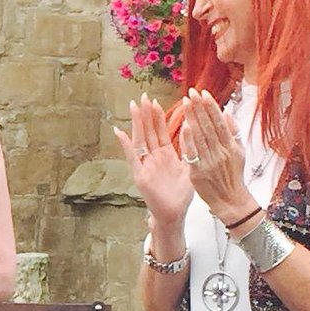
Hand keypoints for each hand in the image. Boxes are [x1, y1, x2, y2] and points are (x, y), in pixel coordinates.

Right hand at [115, 93, 192, 227]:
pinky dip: (125, 145)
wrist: (174, 214)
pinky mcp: (140, 175)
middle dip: (145, 114)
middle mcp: (153, 157)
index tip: (155, 101)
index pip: (160, 131)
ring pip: (140, 139)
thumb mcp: (188, 168)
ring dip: (136, 123)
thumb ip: (187, 150)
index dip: (157, 116)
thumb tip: (190, 129)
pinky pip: (132, 157)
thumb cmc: (181, 194)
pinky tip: (120, 132)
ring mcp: (145, 165)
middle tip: (142, 96)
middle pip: (148, 131)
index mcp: (166, 155)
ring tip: (133, 106)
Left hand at [180, 89, 254, 222]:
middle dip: (199, 107)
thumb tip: (226, 113)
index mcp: (231, 146)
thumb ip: (233, 132)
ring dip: (192, 118)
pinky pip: (192, 153)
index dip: (211, 106)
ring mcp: (209, 162)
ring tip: (185, 102)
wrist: (230, 201)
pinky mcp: (198, 172)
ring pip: (200, 136)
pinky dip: (188, 140)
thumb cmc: (233, 176)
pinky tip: (184, 126)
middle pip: (208, 126)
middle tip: (191, 92)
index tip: (203, 93)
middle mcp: (221, 152)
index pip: (219, 122)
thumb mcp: (239, 153)